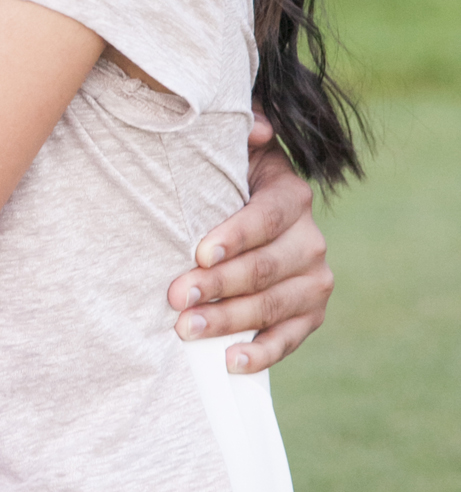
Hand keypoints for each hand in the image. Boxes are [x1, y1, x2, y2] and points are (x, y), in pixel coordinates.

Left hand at [167, 114, 331, 374]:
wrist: (243, 217)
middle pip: (266, 268)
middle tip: (176, 297)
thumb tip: (257, 129)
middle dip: (219, 285)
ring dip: (230, 320)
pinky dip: (262, 353)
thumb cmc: (223, 181)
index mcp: (292, 196)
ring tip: (186, 330)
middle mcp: (311, 240)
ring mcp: (314, 281)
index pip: (268, 217)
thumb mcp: (230, 153)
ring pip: (274, 305)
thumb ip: (240, 136)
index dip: (236, 236)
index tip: (200, 252)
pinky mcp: (310, 315)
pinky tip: (231, 361)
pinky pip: (290, 338)